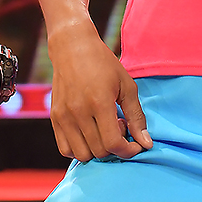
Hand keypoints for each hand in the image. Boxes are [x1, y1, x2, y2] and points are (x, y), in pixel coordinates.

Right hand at [46, 27, 150, 161]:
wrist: (72, 47)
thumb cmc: (103, 64)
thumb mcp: (126, 86)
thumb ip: (137, 117)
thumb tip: (146, 144)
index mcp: (99, 103)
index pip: (113, 144)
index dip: (128, 150)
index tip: (136, 145)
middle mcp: (78, 112)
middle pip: (99, 151)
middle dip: (115, 147)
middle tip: (119, 127)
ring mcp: (63, 116)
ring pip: (82, 155)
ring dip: (97, 150)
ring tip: (103, 130)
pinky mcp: (54, 118)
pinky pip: (65, 149)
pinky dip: (79, 150)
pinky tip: (90, 134)